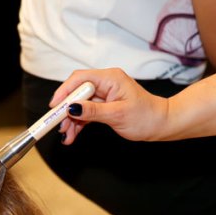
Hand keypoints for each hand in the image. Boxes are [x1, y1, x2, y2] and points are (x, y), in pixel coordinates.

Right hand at [50, 68, 171, 143]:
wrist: (160, 125)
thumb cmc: (146, 117)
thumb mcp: (117, 114)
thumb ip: (93, 111)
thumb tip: (72, 108)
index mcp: (110, 78)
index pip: (80, 79)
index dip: (64, 92)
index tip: (55, 107)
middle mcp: (105, 83)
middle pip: (76, 93)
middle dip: (65, 110)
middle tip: (58, 125)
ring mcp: (104, 94)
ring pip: (79, 105)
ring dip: (70, 120)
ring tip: (66, 136)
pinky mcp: (103, 105)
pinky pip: (85, 112)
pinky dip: (78, 123)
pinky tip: (72, 135)